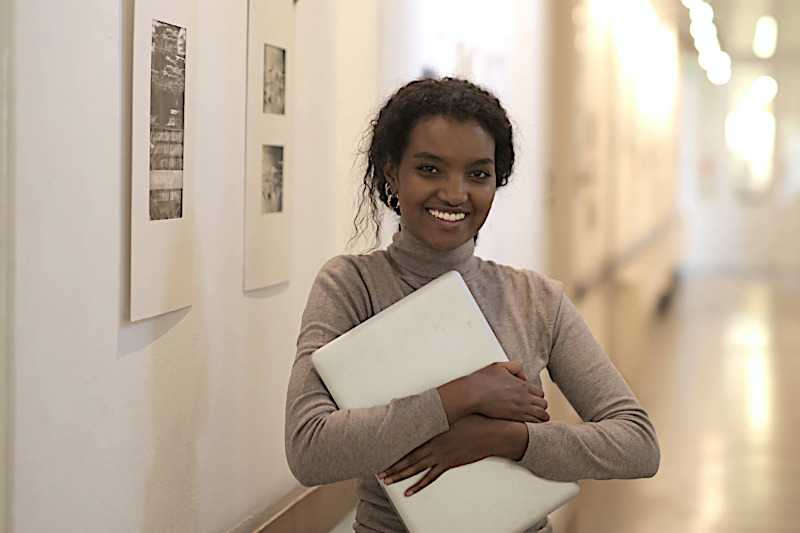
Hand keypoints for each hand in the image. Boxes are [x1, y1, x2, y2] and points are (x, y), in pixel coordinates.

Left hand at [378, 415, 527, 495]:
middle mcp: (433, 444)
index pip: (408, 439)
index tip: (381, 450)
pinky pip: (430, 478)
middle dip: (391, 466)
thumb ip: (439, 412)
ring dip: (399, 476)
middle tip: (378, 472)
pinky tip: (409, 492)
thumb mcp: (454, 412)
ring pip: (415, 469)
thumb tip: (428, 405)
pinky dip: (418, 486)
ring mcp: (440, 456)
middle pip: (407, 457)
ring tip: (387, 481)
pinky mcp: (448, 464)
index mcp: (433, 430)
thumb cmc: (474, 420)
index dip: (393, 447)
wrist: (491, 433)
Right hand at [467, 361, 548, 422]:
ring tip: (535, 418)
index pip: (540, 392)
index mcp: (522, 384)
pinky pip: (533, 422)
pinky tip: (530, 424)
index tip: (531, 398)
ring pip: (542, 415)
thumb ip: (514, 367)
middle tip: (534, 408)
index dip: (536, 396)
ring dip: (540, 416)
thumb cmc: (483, 380)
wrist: (473, 394)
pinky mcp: (515, 417)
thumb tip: (523, 376)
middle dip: (540, 406)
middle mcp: (524, 397)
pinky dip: (535, 423)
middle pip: (543, 404)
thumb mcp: (499, 366)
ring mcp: (521, 408)